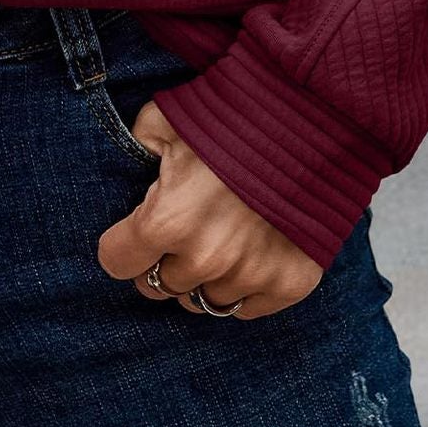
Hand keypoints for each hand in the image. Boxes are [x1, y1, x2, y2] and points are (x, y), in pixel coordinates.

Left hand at [96, 97, 323, 318]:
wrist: (311, 120)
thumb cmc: (233, 117)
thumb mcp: (165, 118)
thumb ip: (138, 146)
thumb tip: (134, 161)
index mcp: (165, 221)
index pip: (116, 261)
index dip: (122, 243)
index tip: (134, 232)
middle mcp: (204, 259)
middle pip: (159, 285)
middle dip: (162, 262)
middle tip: (180, 233)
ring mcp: (248, 275)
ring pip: (203, 301)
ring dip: (203, 278)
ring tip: (215, 242)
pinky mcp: (288, 283)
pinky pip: (247, 309)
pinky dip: (243, 287)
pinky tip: (246, 255)